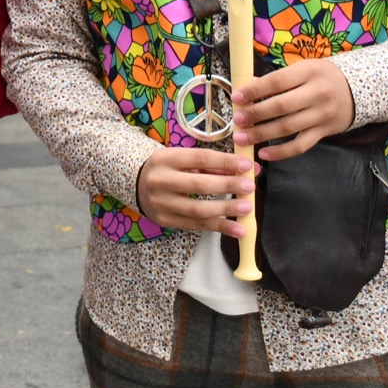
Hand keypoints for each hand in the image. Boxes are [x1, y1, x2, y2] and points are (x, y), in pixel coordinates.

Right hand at [135, 147, 255, 235]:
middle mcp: (160, 180)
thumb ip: (214, 166)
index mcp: (165, 159)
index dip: (225, 161)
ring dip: (226, 209)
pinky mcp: (165, 220)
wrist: (137, 184)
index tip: (247, 165)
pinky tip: (238, 229)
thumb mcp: (184, 160)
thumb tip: (248, 169)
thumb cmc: (168, 169)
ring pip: (198, 209)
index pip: (199, 158)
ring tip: (247, 208)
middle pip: (199, 184)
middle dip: (228, 185)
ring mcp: (161, 203)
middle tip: (250, 187)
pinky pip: (196, 225)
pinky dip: (220, 227)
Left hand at [231, 60, 353, 159]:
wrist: (357, 90)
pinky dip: (281, 152)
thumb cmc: (321, 77)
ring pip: (289, 127)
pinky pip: (301, 145)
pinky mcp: (325, 132)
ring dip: (262, 134)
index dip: (254, 90)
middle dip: (256, 114)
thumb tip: (247, 87)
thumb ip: (277, 79)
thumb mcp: (302, 69)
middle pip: (282, 106)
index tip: (237, 98)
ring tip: (242, 138)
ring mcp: (322, 114)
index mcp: (308, 71)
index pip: (277, 82)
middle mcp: (318, 93)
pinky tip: (264, 154)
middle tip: (237, 120)